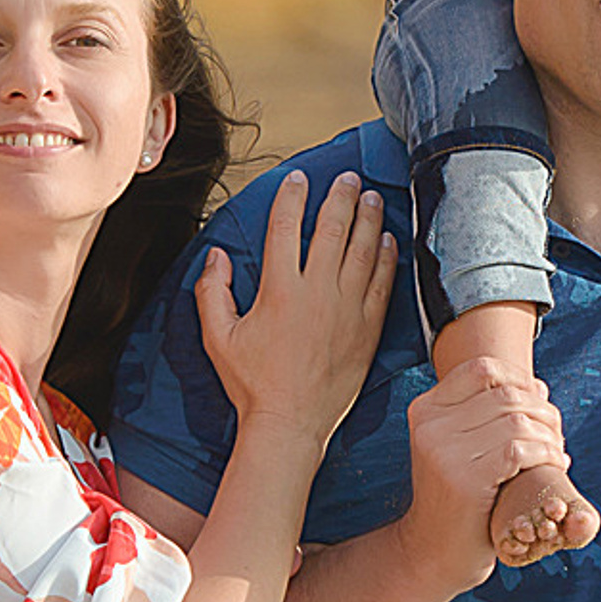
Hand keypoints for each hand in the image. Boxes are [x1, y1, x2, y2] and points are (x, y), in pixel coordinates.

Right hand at [194, 173, 394, 444]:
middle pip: (333, 231)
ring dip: (370, 220)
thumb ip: (211, 292)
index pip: (285, 228)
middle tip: (348, 178)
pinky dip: (387, 259)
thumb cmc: (252, 383)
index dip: (293, 198)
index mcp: (279, 290)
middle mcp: (317, 293)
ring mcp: (347, 310)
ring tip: (372, 198)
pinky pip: (383, 285)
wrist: (290, 423)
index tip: (298, 179)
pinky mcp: (368, 329)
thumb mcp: (218, 338)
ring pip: (364, 252)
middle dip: (341, 198)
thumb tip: (217, 255)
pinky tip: (389, 241)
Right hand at [399, 354, 570, 582]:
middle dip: (544, 411)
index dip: (519, 380)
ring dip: (551, 435)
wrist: (433, 553)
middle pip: (507, 394)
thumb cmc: (458, 497)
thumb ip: (495, 414)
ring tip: (558, 452)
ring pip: (518, 420)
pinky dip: (547, 454)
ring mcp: (443, 451)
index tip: (537, 406)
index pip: (482, 368)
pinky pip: (520, 449)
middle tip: (557, 435)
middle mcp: (430, 424)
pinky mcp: (464, 479)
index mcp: (425, 409)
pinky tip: (555, 466)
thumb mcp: (466, 447)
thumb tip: (539, 386)